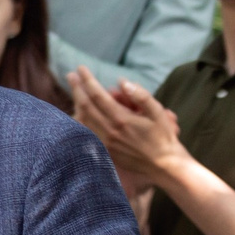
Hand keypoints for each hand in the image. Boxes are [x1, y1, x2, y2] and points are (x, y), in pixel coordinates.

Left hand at [68, 69, 184, 183]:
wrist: (164, 166)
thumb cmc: (163, 137)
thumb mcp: (157, 112)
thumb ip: (140, 95)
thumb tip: (122, 81)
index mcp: (121, 119)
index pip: (97, 95)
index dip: (87, 80)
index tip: (81, 68)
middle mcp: (110, 131)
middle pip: (85, 106)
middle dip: (77, 89)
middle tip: (71, 75)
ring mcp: (106, 143)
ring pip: (83, 121)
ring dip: (76, 104)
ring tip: (74, 91)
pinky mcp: (106, 151)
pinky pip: (87, 134)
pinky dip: (80, 121)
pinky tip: (78, 113)